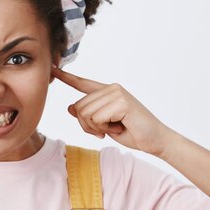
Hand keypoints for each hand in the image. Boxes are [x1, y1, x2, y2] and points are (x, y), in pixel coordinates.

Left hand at [51, 66, 171, 156]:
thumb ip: (88, 114)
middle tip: (105, 131)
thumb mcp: (104, 125)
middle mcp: (111, 88)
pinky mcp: (121, 102)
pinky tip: (120, 127)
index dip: (66, 77)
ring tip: (115, 127)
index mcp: (107, 92)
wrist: (156, 140)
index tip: (53, 69)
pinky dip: (105, 129)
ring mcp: (116, 93)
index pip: (82, 83)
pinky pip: (97, 119)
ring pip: (86, 114)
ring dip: (97, 128)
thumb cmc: (132, 132)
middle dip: (87, 125)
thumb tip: (70, 107)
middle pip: (79, 107)